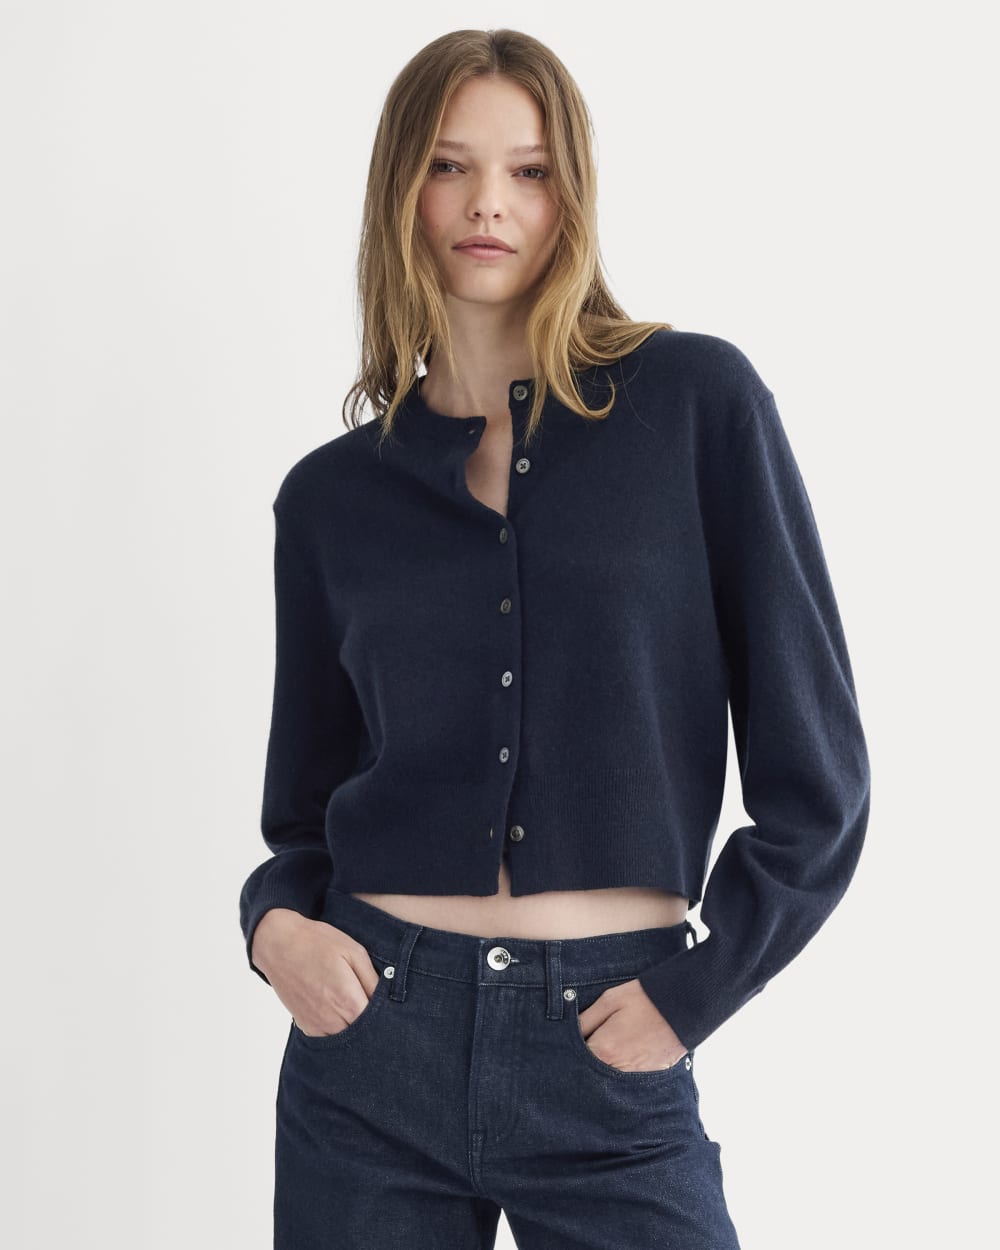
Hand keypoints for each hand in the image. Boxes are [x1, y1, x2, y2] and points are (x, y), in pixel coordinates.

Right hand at [251, 909, 380, 1037]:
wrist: (280, 944)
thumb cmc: (319, 943)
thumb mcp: (354, 952)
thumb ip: (373, 980)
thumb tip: (389, 999)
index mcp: (347, 1000)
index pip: (377, 1023)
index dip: (387, 1017)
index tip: (392, 1009)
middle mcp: (331, 1019)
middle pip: (362, 1035)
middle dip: (372, 1026)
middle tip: (377, 1008)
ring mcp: (316, 1025)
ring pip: (345, 1040)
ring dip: (355, 1029)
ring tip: (357, 1007)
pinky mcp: (305, 1026)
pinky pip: (329, 1037)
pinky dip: (338, 1030)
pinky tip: (341, 1013)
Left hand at [577, 978, 687, 1071]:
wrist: (684, 1006)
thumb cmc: (644, 999)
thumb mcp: (609, 1000)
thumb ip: (585, 1020)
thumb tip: (567, 1031)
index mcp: (603, 1049)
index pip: (574, 1061)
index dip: (569, 1052)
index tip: (568, 1044)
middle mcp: (617, 1068)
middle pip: (591, 1072)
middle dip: (586, 1060)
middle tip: (591, 1042)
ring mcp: (635, 1074)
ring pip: (609, 1075)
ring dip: (605, 1064)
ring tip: (611, 1043)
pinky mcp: (650, 1074)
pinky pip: (628, 1074)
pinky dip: (623, 1065)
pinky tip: (627, 1049)